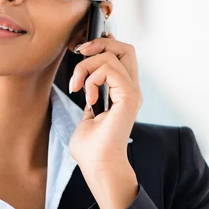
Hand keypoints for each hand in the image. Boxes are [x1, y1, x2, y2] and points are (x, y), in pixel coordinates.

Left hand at [67, 33, 141, 208]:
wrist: (98, 166)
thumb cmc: (92, 148)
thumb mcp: (87, 115)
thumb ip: (91, 97)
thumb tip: (85, 85)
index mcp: (123, 92)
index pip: (123, 56)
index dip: (105, 44)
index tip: (83, 50)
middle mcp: (131, 89)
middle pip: (125, 48)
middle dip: (99, 43)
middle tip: (79, 54)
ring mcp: (131, 93)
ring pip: (111, 55)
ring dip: (86, 66)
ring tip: (77, 87)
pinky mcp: (128, 97)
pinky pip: (109, 69)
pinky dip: (91, 78)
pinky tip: (88, 97)